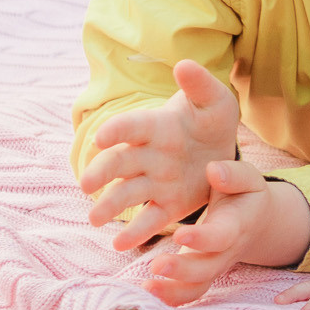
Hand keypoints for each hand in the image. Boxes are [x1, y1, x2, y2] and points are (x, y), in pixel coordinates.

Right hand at [81, 60, 240, 249]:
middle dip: (102, 172)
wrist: (222, 151)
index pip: (132, 126)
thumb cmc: (212, 120)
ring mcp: (154, 181)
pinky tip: (119, 245)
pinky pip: (149, 218)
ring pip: (127, 193)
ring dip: (109, 205)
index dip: (116, 130)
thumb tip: (184, 64)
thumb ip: (200, 86)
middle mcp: (148, 155)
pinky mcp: (166, 204)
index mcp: (156, 126)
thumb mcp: (216, 102)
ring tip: (95, 219)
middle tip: (86, 185)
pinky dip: (134, 232)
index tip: (100, 138)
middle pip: (120, 162)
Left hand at [141, 159, 309, 306]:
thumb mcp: (247, 177)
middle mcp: (226, 251)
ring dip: (173, 290)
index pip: (222, 236)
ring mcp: (215, 266)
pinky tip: (146, 292)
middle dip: (182, 270)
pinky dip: (170, 297)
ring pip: (198, 286)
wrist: (256, 219)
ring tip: (146, 287)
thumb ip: (233, 174)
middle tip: (156, 265)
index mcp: (237, 224)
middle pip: (208, 268)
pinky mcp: (203, 274)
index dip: (203, 238)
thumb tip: (214, 171)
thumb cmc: (245, 194)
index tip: (180, 234)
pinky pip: (190, 293)